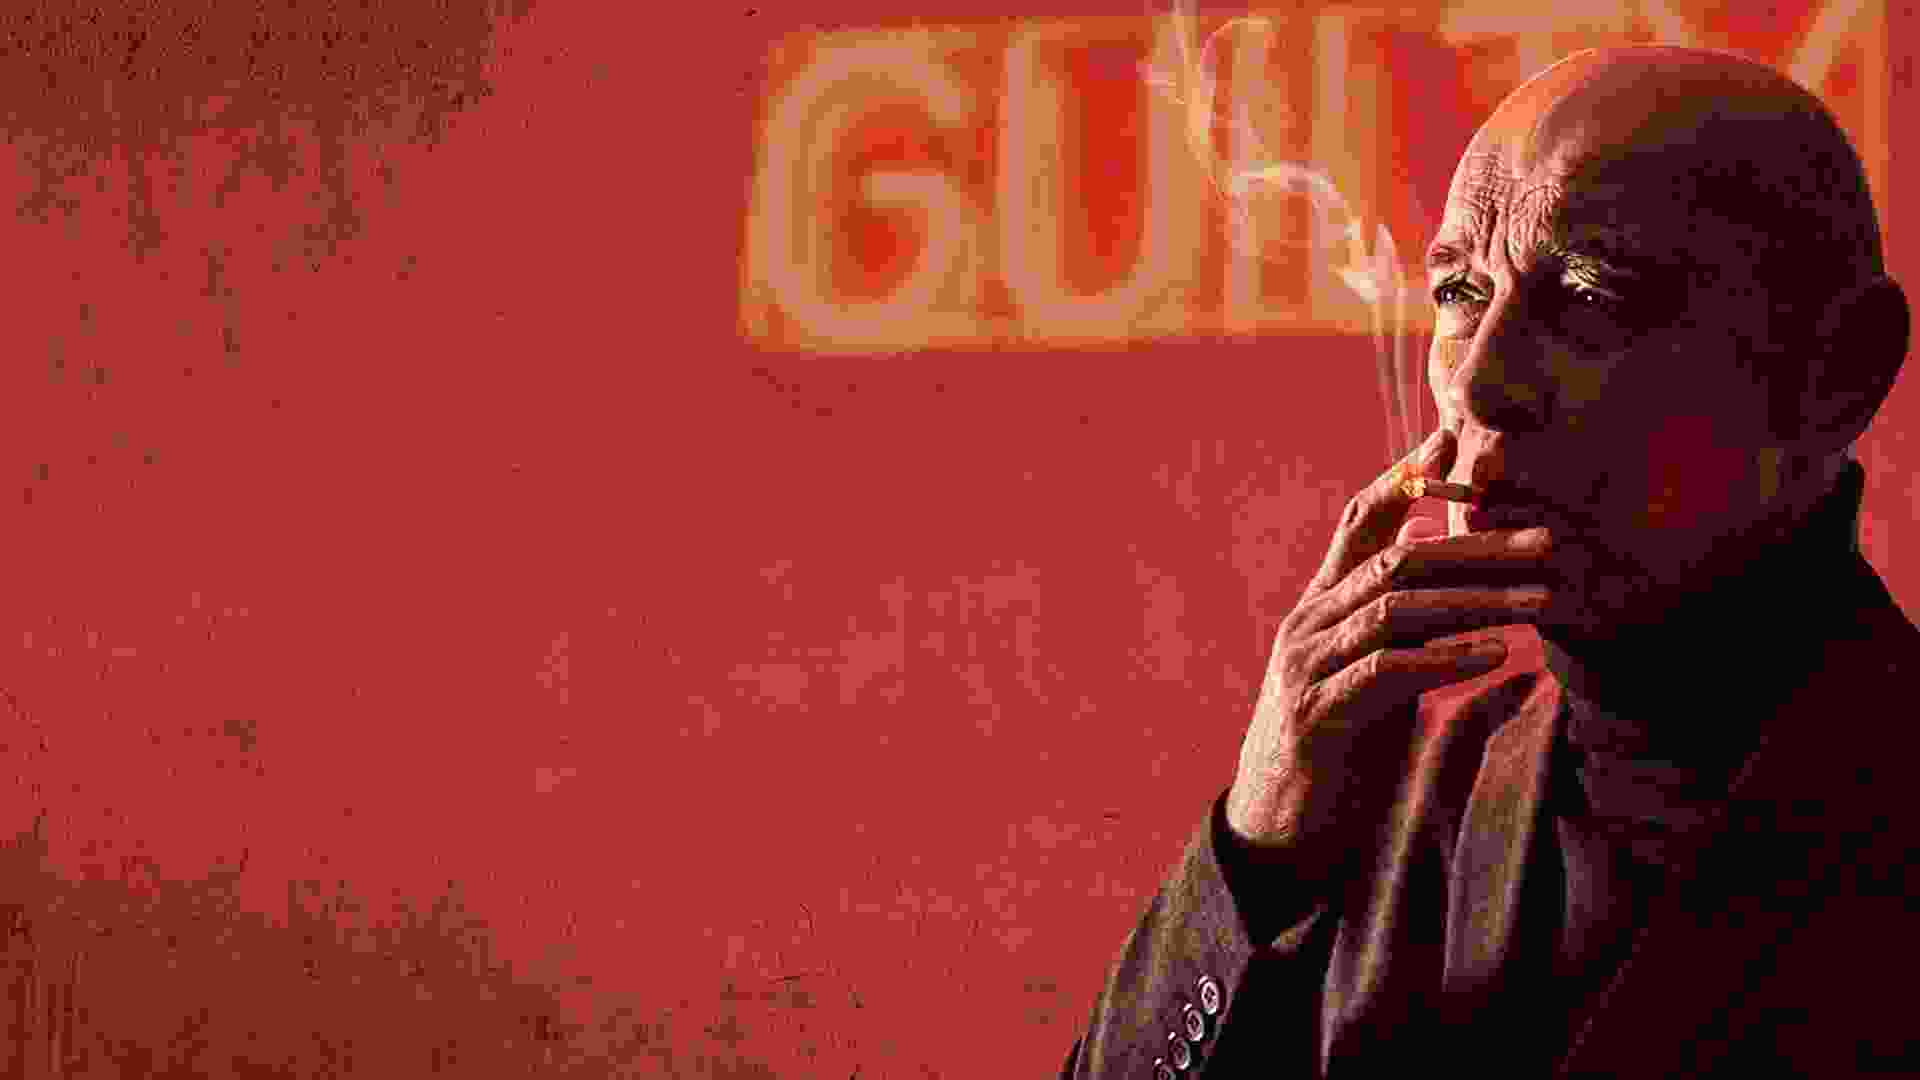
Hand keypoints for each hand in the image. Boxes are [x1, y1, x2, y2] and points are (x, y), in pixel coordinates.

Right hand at [1224, 428, 1554, 887]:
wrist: (1274, 833)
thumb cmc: (1335, 761)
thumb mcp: (1378, 696)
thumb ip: (1421, 657)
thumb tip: (1509, 652)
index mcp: (1320, 610)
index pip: (1360, 523)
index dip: (1404, 478)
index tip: (1456, 444)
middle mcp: (1309, 625)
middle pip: (1398, 559)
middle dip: (1477, 544)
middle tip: (1547, 540)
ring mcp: (1309, 666)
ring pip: (1397, 607)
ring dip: (1477, 599)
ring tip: (1542, 599)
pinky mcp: (1320, 714)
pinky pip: (1388, 670)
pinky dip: (1447, 657)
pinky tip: (1499, 655)